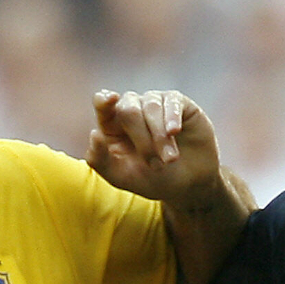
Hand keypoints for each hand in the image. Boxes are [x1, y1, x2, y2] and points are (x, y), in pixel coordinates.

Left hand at [87, 90, 221, 203]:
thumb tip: (94, 134)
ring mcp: (155, 104)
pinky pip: (171, 102)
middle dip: (142, 140)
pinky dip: (171, 117)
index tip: (110, 99)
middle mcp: (132, 109)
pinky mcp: (178, 103)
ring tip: (170, 159)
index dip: (104, 100)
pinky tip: (174, 131)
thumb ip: (101, 161)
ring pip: (150, 107)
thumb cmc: (153, 179)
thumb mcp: (124, 178)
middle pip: (128, 109)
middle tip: (155, 165)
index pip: (102, 104)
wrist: (190, 184)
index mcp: (112, 126)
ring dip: (160, 137)